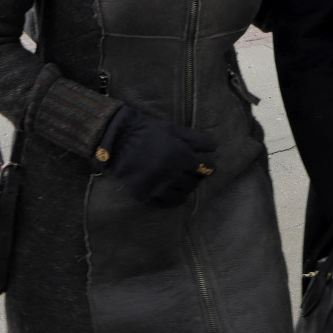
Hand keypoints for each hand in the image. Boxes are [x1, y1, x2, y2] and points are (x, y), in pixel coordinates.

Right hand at [98, 105, 216, 205]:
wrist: (118, 139)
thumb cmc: (148, 130)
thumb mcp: (173, 129)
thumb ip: (195, 139)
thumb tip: (214, 148)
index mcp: (178, 155)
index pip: (206, 168)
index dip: (209, 166)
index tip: (207, 165)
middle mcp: (169, 173)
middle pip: (194, 182)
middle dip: (197, 176)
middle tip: (193, 172)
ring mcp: (155, 186)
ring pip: (182, 194)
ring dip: (186, 188)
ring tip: (182, 181)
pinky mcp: (143, 195)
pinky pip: (165, 203)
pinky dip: (172, 199)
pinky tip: (172, 192)